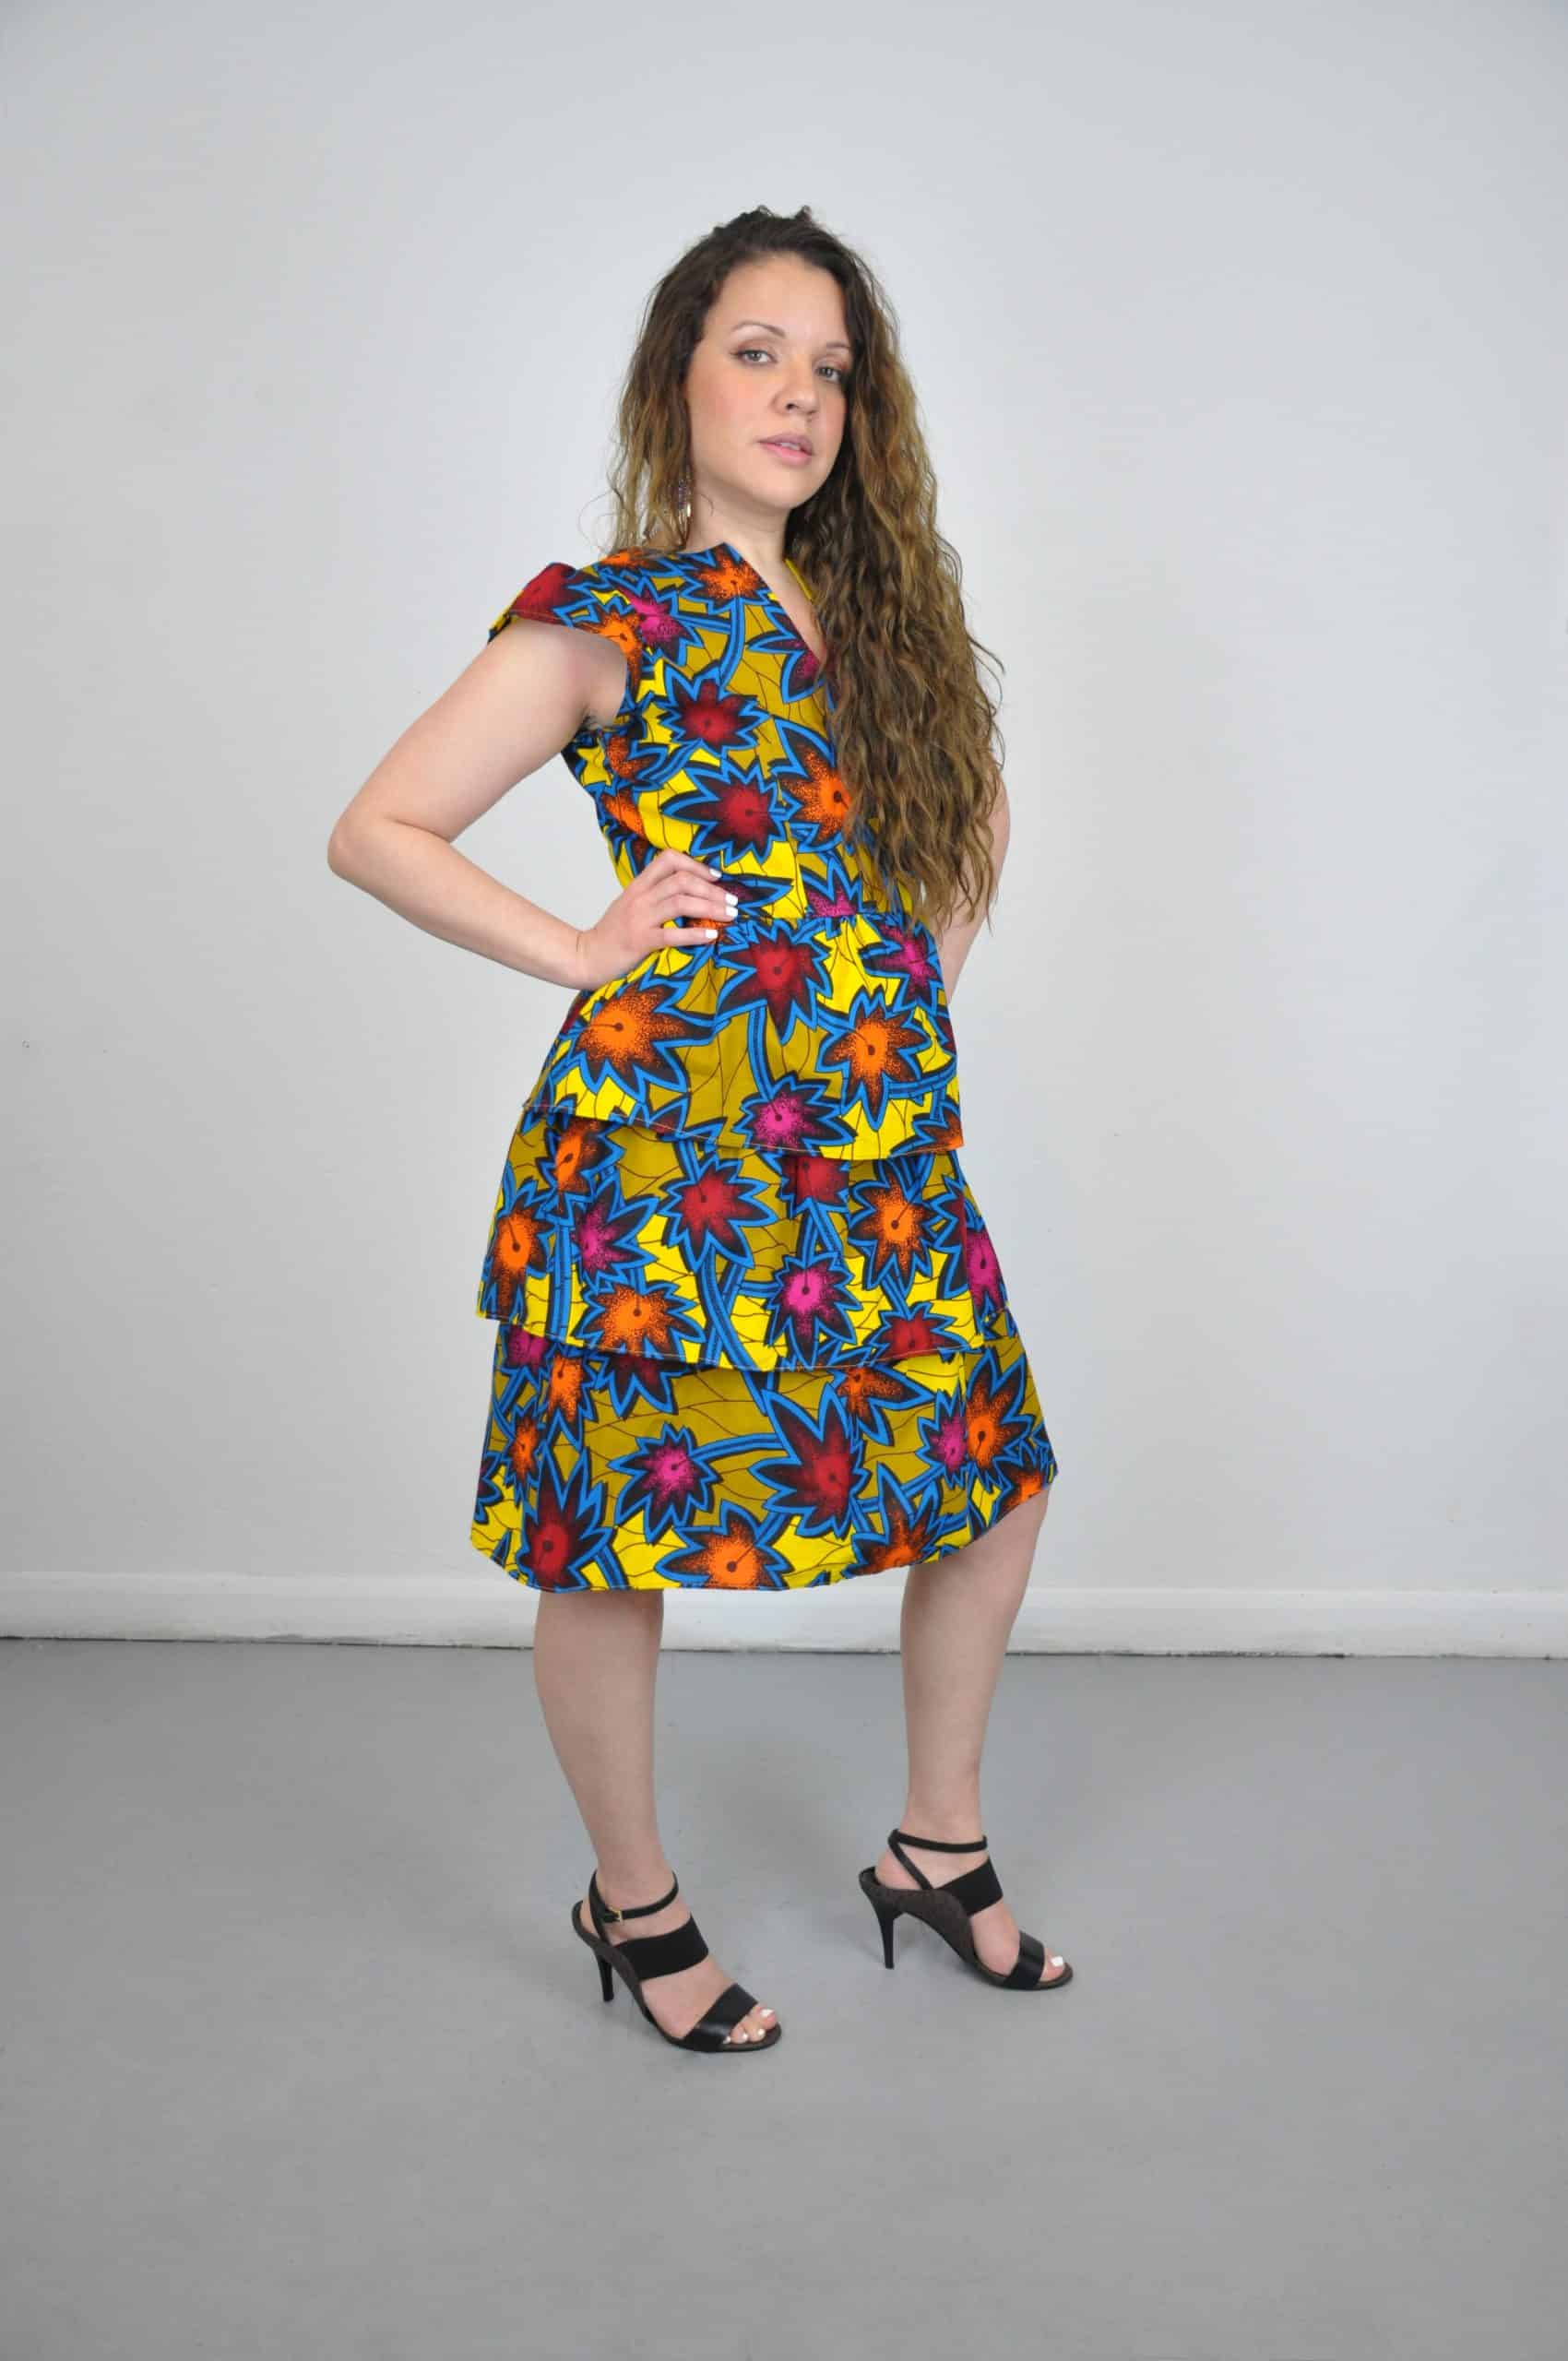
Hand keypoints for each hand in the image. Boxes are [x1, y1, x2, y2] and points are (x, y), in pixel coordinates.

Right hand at [572, 848, 737, 993]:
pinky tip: (712, 936)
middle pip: (681, 880)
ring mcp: (639, 918)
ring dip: (711, 907)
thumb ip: (654, 896)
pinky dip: (696, 934)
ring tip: (730, 915)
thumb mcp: (630, 906)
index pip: (668, 859)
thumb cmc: (611, 935)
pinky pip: (672, 934)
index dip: (696, 865)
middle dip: (712, 889)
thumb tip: (689, 894)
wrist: (585, 957)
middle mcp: (640, 897)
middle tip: (733, 901)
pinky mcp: (640, 942)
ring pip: (681, 902)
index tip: (716, 877)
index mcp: (638, 886)